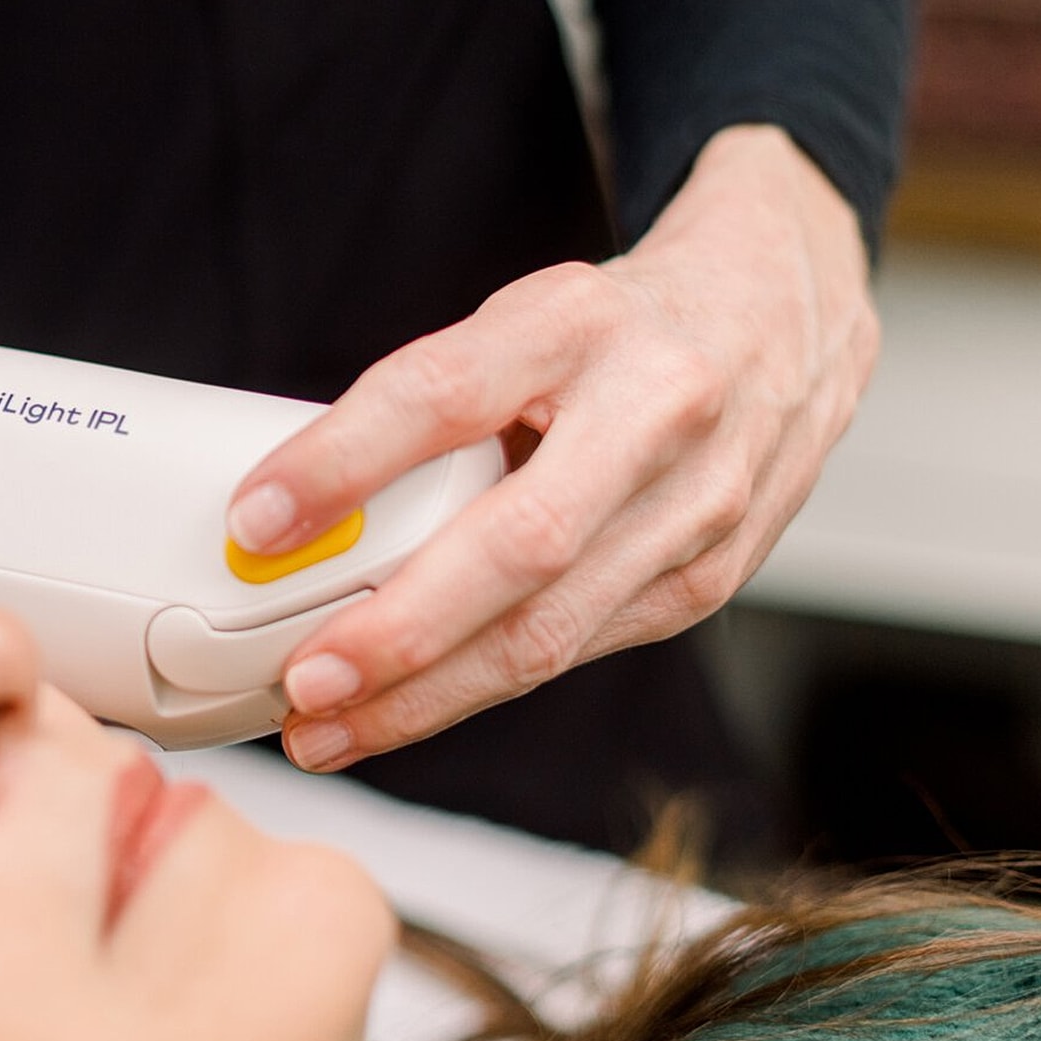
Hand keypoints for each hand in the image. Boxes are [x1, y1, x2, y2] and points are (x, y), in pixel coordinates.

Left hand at [226, 126, 878, 771]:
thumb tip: (294, 518)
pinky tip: (405, 712)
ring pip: (550, 629)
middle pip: (517, 544)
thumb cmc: (618, 327)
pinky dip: (479, 689)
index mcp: (582, 321)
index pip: (443, 392)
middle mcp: (656, 410)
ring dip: (426, 696)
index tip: (254, 522)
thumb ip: (431, 405)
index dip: (343, 461)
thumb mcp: (523, 321)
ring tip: (326, 729)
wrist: (785, 312)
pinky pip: (575, 650)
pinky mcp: (708, 579)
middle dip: (400, 631)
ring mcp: (699, 506)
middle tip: (302, 681)